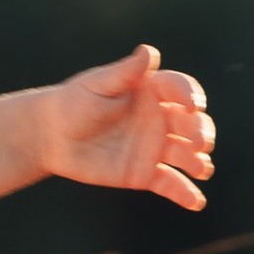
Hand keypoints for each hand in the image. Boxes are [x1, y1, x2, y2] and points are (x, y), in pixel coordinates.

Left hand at [39, 45, 215, 210]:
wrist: (51, 136)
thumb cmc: (74, 102)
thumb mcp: (98, 84)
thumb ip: (125, 72)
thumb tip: (149, 51)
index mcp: (151, 92)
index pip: (181, 90)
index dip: (191, 96)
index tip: (192, 106)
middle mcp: (158, 119)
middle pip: (191, 124)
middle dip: (201, 133)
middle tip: (198, 143)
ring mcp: (154, 147)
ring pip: (185, 155)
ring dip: (198, 162)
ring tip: (201, 169)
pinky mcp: (144, 173)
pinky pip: (170, 183)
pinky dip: (185, 193)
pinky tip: (196, 202)